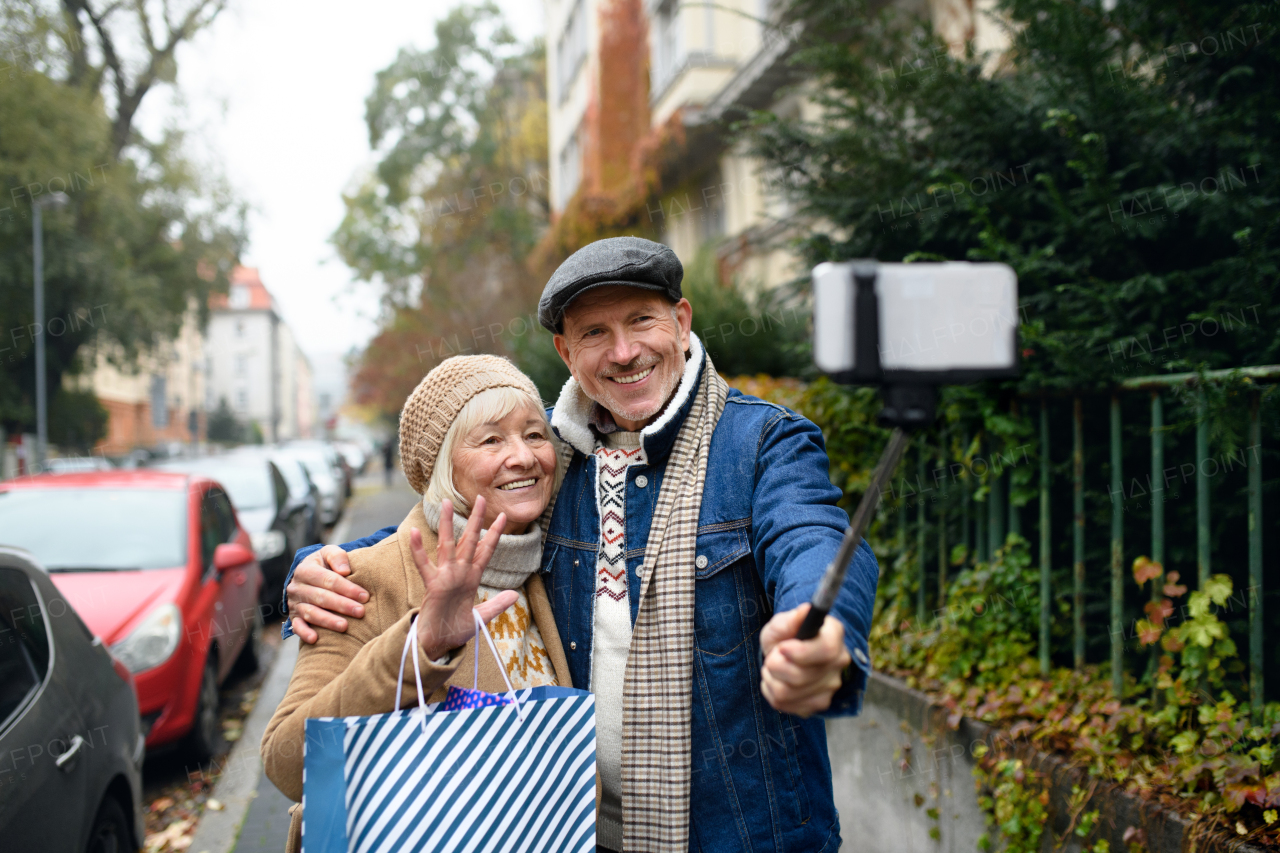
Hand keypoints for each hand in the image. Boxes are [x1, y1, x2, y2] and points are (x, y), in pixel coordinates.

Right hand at [287, 545, 369, 643]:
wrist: (305, 575)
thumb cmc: (324, 564)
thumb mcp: (328, 553)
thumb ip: (337, 557)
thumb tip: (345, 571)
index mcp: (305, 570)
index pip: (328, 580)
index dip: (347, 588)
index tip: (364, 596)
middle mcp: (297, 587)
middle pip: (321, 597)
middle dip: (342, 605)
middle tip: (360, 612)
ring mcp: (295, 604)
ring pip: (311, 613)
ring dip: (328, 621)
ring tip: (344, 626)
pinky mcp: (294, 617)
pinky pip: (297, 627)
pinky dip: (305, 633)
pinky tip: (315, 639)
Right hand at [412, 498, 517, 660]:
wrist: (438, 644)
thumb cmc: (456, 629)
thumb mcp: (481, 618)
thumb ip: (497, 605)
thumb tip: (515, 595)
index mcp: (472, 579)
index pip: (486, 551)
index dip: (494, 534)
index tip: (503, 516)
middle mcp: (459, 573)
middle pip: (469, 541)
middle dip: (475, 520)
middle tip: (481, 498)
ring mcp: (445, 577)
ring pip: (447, 545)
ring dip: (447, 525)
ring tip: (445, 503)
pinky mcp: (433, 586)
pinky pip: (425, 565)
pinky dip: (418, 549)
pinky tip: (414, 532)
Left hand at [759, 604, 851, 717]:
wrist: (787, 654)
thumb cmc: (787, 635)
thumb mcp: (782, 622)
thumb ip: (791, 619)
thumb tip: (806, 610)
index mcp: (835, 636)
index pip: (826, 650)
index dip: (800, 652)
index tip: (782, 647)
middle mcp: (838, 663)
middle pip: (802, 676)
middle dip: (776, 664)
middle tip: (775, 653)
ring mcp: (831, 687)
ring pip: (788, 693)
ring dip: (771, 677)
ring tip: (775, 666)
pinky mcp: (818, 704)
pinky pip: (784, 704)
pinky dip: (771, 691)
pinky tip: (778, 680)